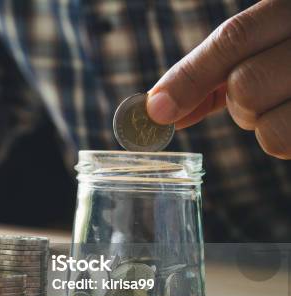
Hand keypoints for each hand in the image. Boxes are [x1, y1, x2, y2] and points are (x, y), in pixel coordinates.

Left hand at [146, 0, 290, 158]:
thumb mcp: (263, 48)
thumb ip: (211, 75)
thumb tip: (160, 109)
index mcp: (290, 9)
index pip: (233, 40)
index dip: (188, 78)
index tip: (156, 111)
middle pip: (245, 86)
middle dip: (240, 104)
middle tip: (263, 95)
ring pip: (268, 126)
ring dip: (265, 126)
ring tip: (289, 105)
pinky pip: (289, 144)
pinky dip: (287, 141)